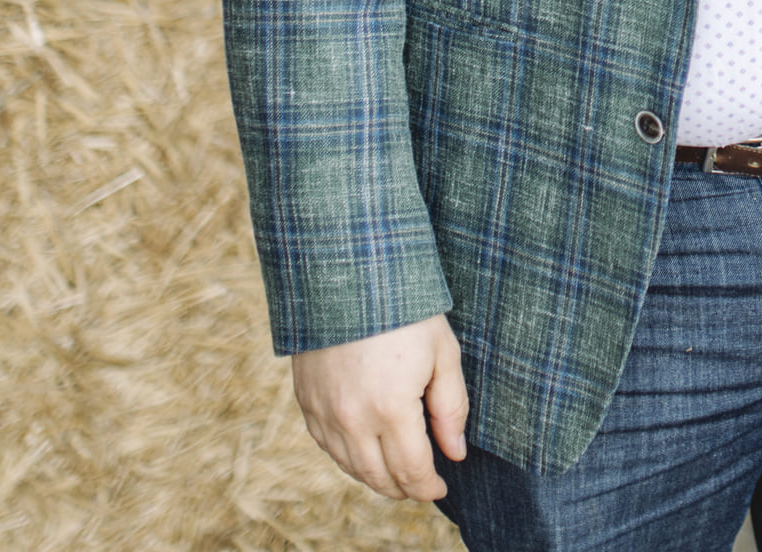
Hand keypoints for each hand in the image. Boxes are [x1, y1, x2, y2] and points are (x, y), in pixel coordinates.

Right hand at [289, 313, 469, 500]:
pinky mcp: (305, 401)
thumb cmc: (404, 309)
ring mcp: (324, 412)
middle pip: (379, 477)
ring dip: (376, 477)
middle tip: (422, 486)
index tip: (442, 487)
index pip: (412, 471)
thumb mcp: (443, 353)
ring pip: (351, 467)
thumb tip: (455, 453)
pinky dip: (348, 458)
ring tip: (397, 473)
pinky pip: (327, 446)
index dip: (428, 487)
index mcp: (391, 409)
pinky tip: (365, 451)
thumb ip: (451, 408)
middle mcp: (352, 419)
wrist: (347, 273)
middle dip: (404, 489)